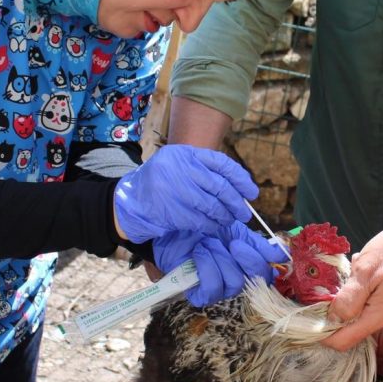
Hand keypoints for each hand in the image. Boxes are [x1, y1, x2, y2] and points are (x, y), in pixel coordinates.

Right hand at [113, 144, 256, 241]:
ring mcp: (173, 189)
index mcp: (185, 154)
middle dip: (236, 202)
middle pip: (219, 186)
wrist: (130, 200)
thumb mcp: (180, 168)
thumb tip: (239, 188)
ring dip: (224, 216)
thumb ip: (205, 172)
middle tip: (244, 213)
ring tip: (229, 220)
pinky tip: (214, 227)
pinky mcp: (169, 210)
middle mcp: (180, 168)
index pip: (221, 163)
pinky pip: (199, 220)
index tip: (252, 192)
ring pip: (211, 205)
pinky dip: (211, 225)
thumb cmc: (162, 184)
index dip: (240, 178)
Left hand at [153, 222, 286, 306]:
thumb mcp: (235, 230)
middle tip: (233, 243)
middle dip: (246, 259)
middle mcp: (236, 278)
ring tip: (207, 243)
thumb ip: (258, 244)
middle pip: (256, 280)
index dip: (263, 262)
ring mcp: (218, 287)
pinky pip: (212, 290)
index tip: (253, 245)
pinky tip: (198, 254)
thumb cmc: (205, 226)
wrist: (176, 225)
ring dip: (221, 259)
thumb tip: (282, 254)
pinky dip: (207, 268)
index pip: (266, 274)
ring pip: (234, 284)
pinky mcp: (199, 293)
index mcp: (246, 265)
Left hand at [322, 216, 382, 350]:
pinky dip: (376, 292)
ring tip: (368, 270)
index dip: (326, 334)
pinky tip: (382, 272)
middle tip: (349, 277)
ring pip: (371, 312)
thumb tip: (332, 319)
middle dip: (347, 305)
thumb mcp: (365, 269)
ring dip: (362, 295)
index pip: (345, 341)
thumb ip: (348, 299)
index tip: (312, 321)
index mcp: (382, 316)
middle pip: (358, 325)